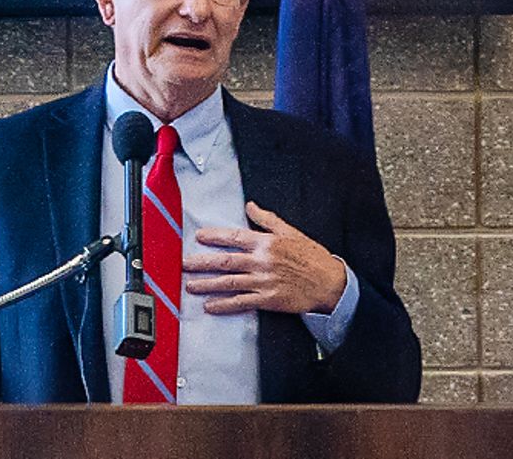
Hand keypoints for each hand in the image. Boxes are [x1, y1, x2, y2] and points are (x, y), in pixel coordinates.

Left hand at [182, 202, 349, 316]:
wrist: (328, 283)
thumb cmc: (311, 256)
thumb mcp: (291, 232)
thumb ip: (267, 219)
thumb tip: (250, 206)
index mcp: (266, 243)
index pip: (234, 237)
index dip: (215, 237)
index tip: (199, 236)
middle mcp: (262, 262)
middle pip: (225, 262)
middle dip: (202, 263)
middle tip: (184, 264)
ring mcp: (264, 282)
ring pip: (229, 283)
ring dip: (207, 285)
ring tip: (190, 285)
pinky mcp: (267, 300)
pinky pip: (241, 303)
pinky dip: (224, 305)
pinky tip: (210, 306)